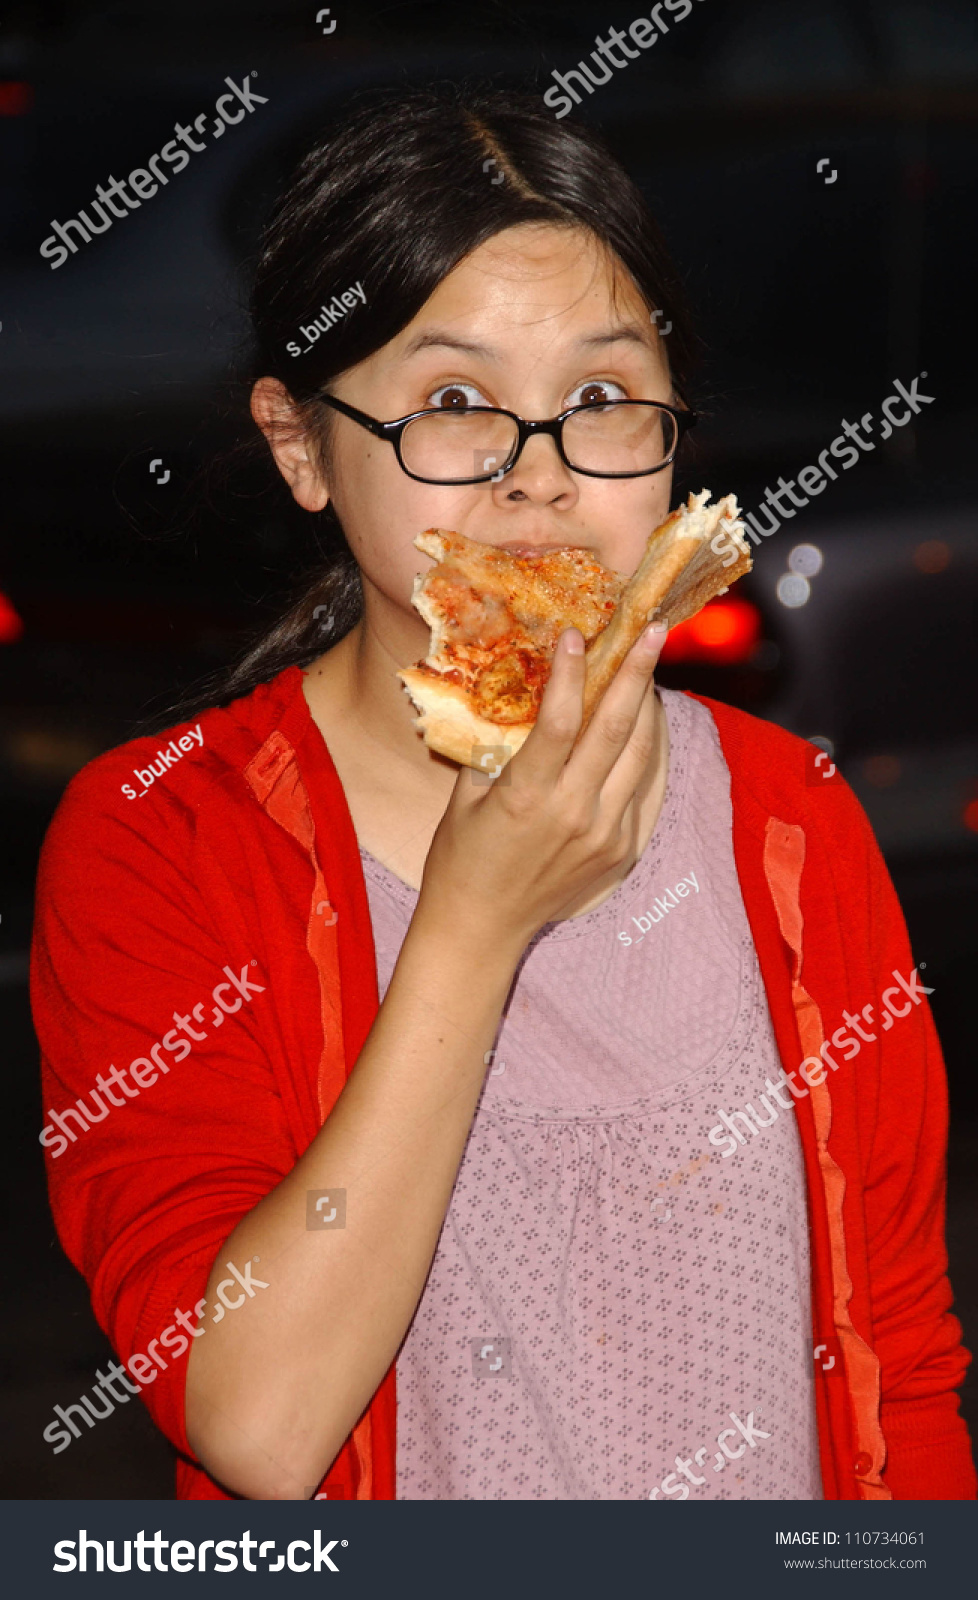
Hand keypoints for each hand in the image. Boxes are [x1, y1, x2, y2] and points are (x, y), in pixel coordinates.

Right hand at [416, 620, 668, 953]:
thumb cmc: (462, 856)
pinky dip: (638, 751)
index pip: (561, 721)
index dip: (573, 672)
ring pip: (638, 756)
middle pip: (616, 729)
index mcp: (527, 797)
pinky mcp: (619, 850)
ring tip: (650, 668)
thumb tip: (520, 691)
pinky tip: (635, 725)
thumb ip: (498, 745)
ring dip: (646, 707)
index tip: (576, 633)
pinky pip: (636, 789)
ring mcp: (603, 834)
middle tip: (653, 631)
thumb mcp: (467, 794)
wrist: (482, 927)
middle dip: (637, 672)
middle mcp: (573, 814)